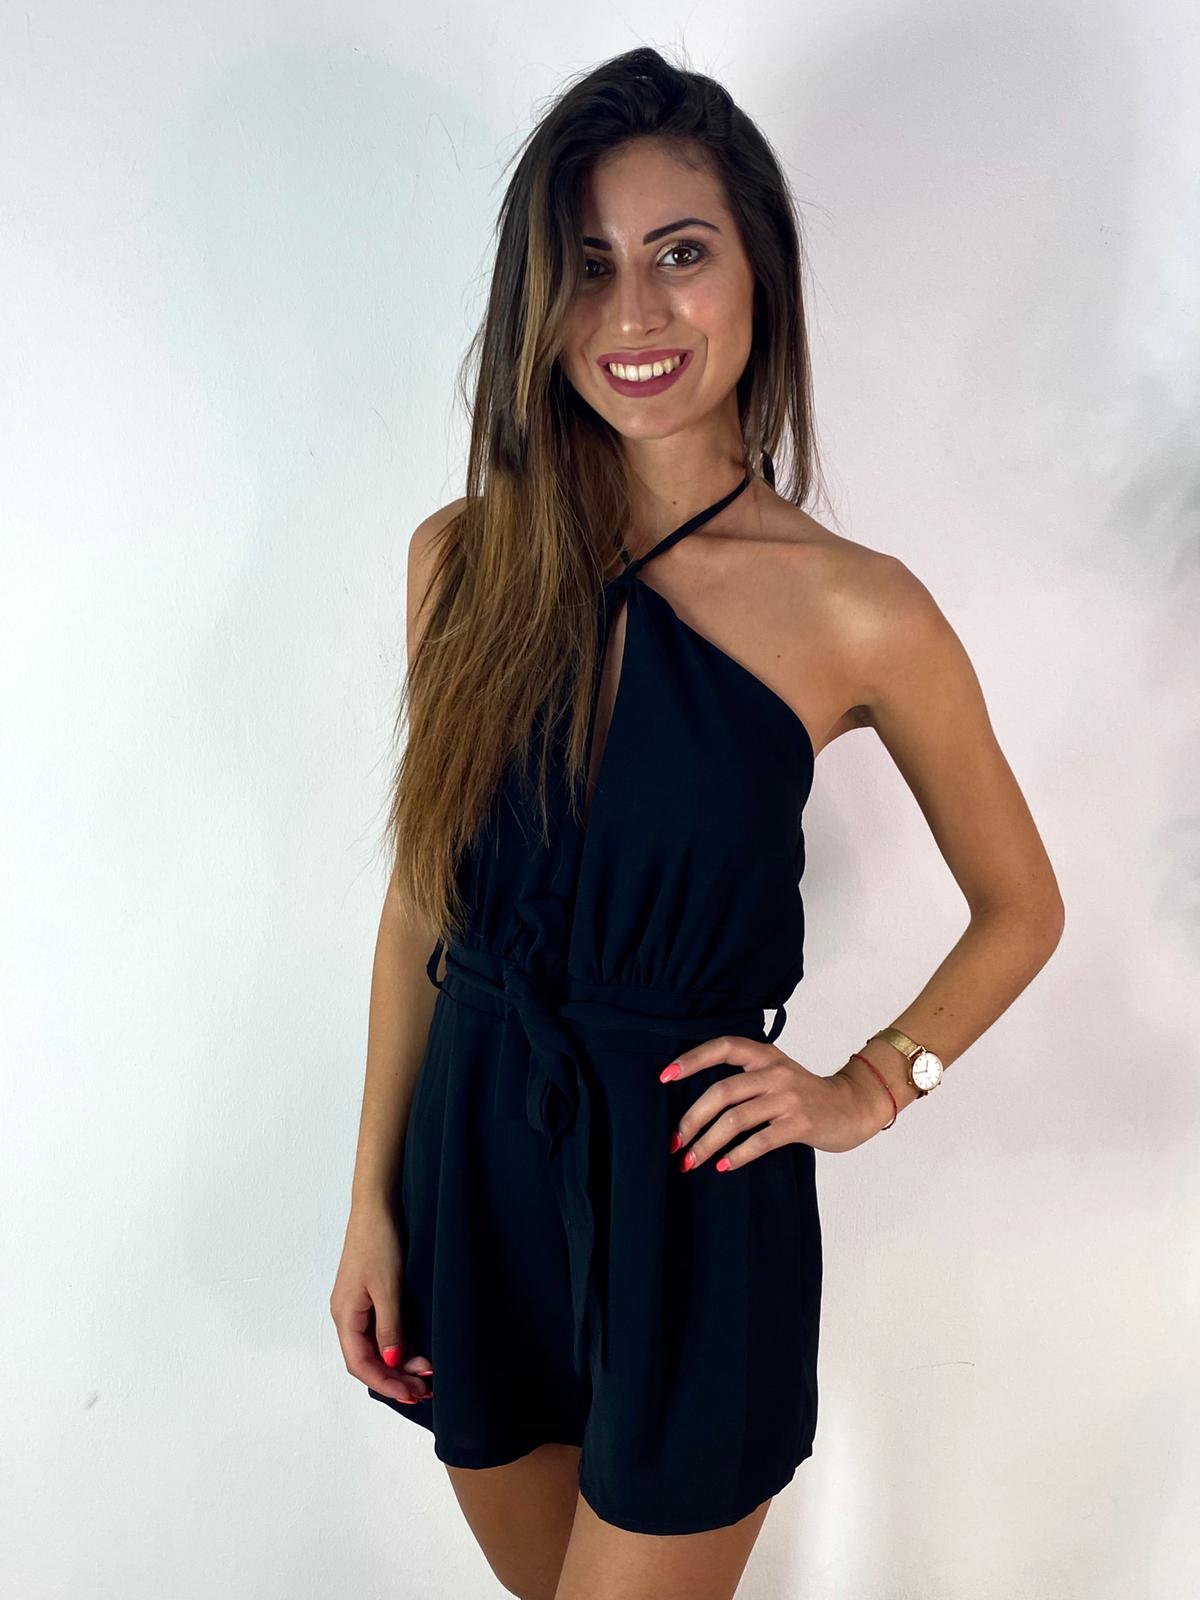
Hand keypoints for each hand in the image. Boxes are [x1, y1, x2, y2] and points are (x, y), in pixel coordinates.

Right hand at [330, 1198, 433, 1404]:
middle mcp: (346, 1315)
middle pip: (367, 1360)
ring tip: (426, 1376)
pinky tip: (418, 1352)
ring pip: (375, 1348)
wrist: (376, 1206)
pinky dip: (399, 1345)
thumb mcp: (388, 1288)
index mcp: (344, 1316)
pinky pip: (380, 1331)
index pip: (360, 1364)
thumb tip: (392, 1363)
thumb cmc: (379, 1243)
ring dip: (399, 1364)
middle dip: (394, 1378)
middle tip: (424, 1391)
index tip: (411, 1394)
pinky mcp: (368, 1297)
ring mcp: (357, 1307)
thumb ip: (389, 1328)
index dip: (385, 1383)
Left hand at [660, 1036, 889, 1168]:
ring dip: (707, 1143)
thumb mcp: (776, 1073)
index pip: (723, 1047)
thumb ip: (745, 1077)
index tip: (664, 1076)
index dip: (692, 1059)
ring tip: (690, 1161)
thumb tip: (696, 1103)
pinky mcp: (800, 1123)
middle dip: (692, 1119)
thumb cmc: (805, 1094)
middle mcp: (774, 1071)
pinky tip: (724, 1166)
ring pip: (736, 1119)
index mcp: (765, 1055)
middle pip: (722, 1091)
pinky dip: (738, 1155)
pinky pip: (761, 1140)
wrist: (852, 1106)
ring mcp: (788, 1097)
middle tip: (675, 1142)